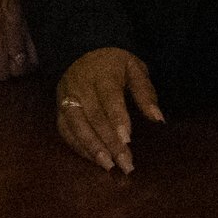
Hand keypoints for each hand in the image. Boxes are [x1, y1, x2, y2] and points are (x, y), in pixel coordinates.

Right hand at [55, 48, 164, 173]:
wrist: (84, 51)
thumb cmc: (115, 65)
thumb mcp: (135, 70)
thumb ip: (145, 94)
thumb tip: (158, 119)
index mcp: (102, 73)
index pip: (109, 98)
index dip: (117, 119)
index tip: (128, 140)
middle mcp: (79, 85)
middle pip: (93, 116)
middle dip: (109, 142)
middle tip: (126, 163)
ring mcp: (66, 97)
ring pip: (75, 126)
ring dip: (92, 148)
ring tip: (108, 166)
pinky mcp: (59, 108)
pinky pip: (65, 131)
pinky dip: (78, 147)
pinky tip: (94, 160)